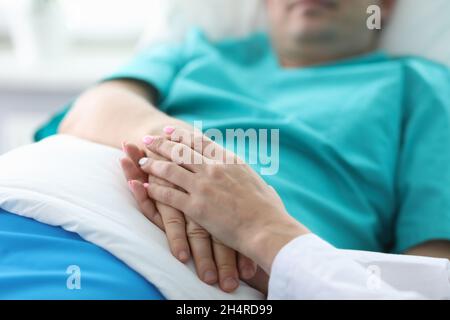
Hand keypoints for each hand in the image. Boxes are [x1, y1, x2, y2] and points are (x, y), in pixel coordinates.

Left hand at [136, 128, 309, 272]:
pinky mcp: (196, 206)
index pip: (200, 142)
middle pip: (180, 151)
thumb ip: (250, 180)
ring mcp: (203, 186)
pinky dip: (155, 190)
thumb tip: (256, 181)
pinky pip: (169, 195)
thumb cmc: (269, 211)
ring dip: (153, 164)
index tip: (169, 131)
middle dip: (161, 144)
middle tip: (148, 140)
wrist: (267, 228)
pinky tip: (145, 187)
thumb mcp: (261, 185)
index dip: (181, 135)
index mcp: (229, 160)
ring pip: (170, 169)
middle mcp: (214, 168)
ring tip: (141, 162)